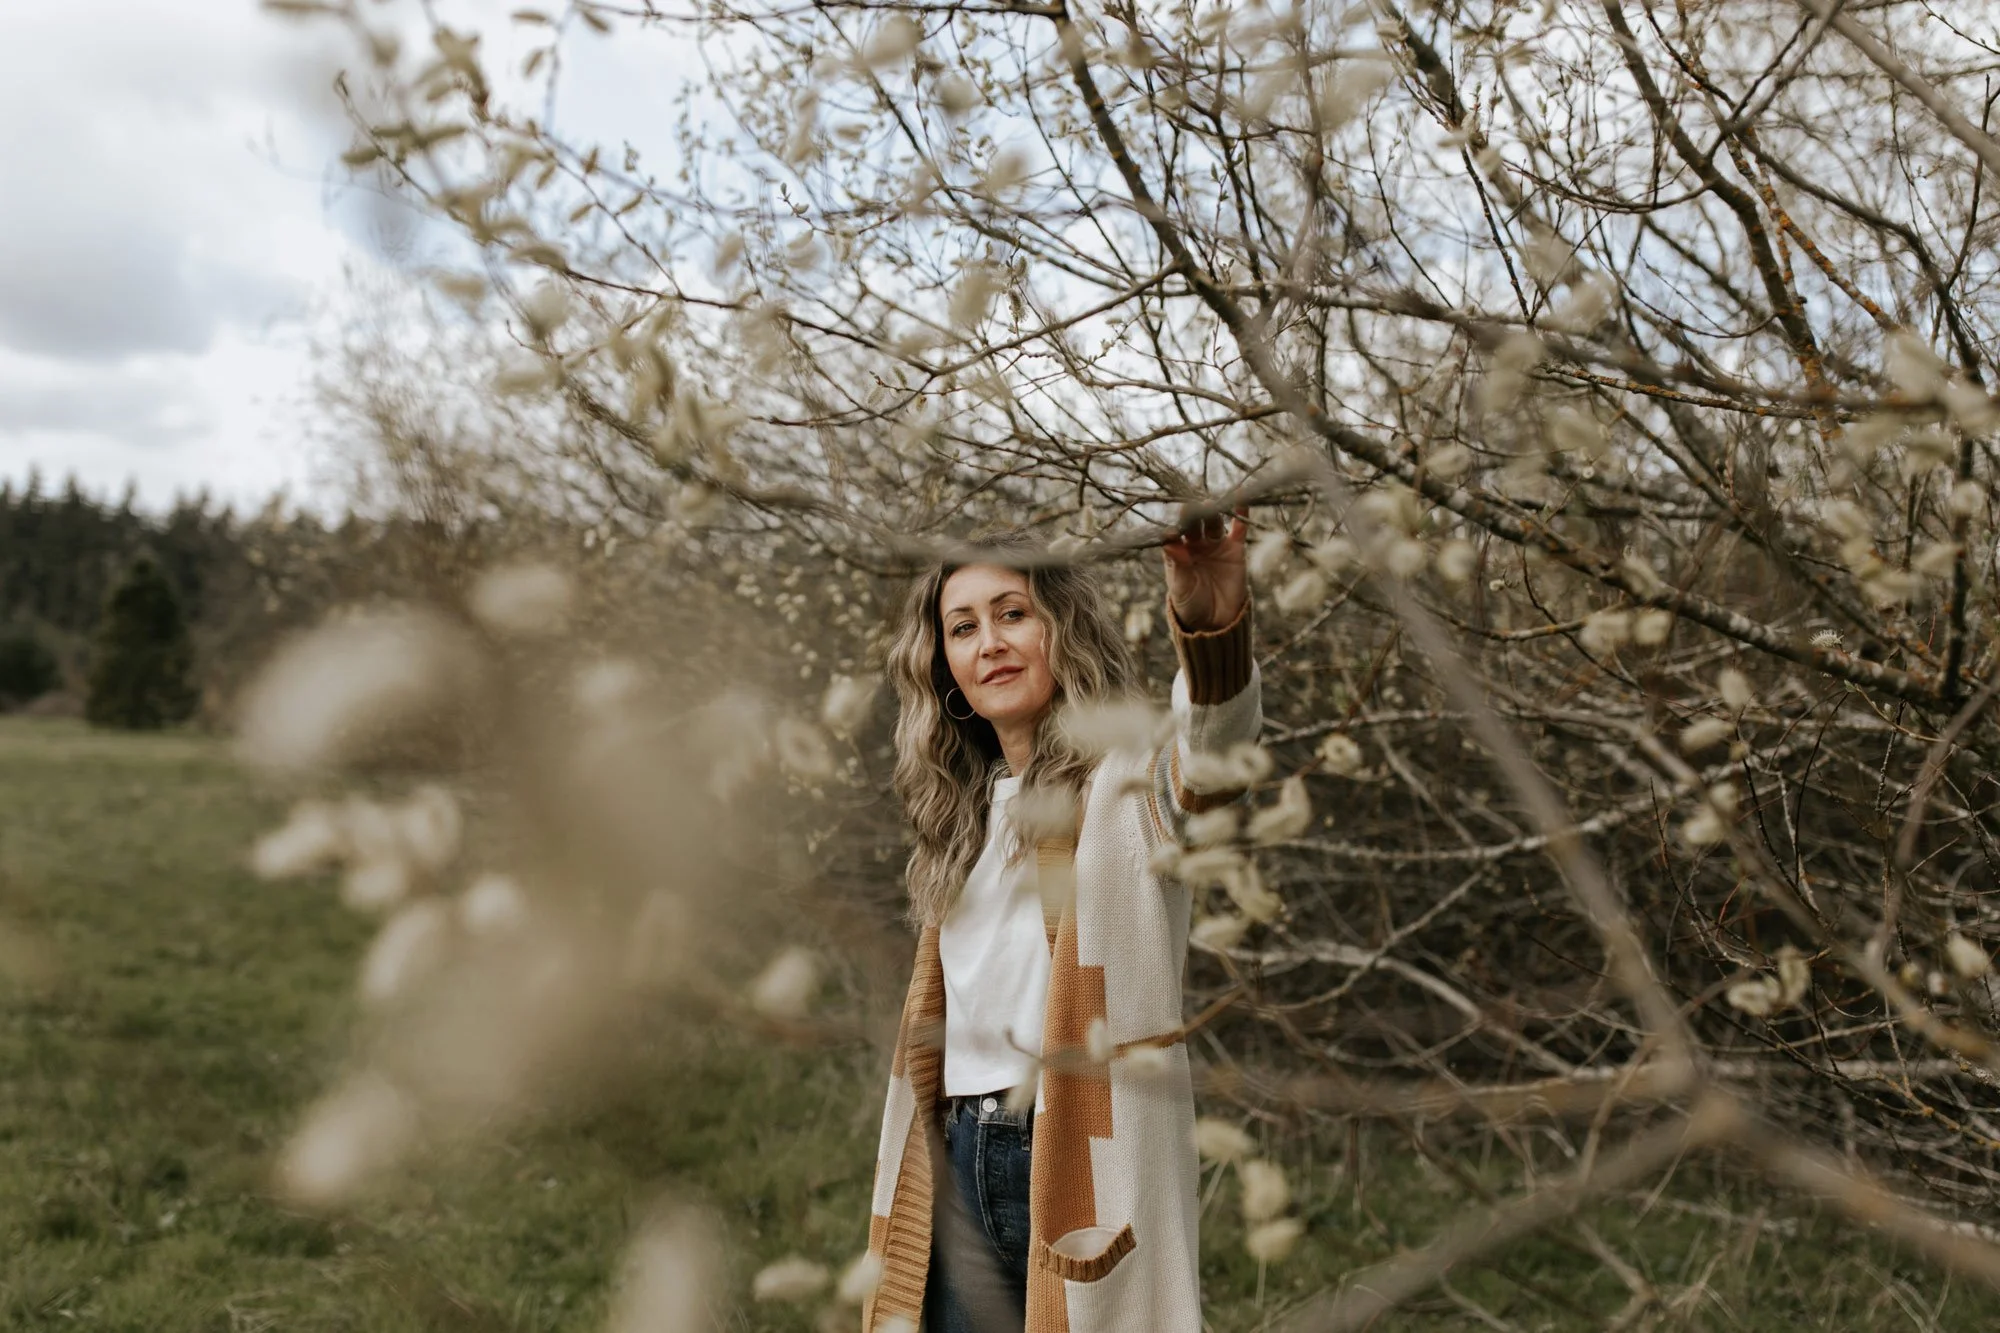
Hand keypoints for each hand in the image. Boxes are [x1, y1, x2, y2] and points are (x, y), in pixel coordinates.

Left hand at [1162, 506, 1247, 631]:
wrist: (1217, 622)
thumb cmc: (1191, 605)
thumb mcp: (1181, 587)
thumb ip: (1178, 565)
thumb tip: (1168, 543)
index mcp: (1176, 553)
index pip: (1174, 536)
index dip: (1174, 530)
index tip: (1173, 529)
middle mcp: (1194, 544)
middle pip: (1193, 525)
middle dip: (1193, 516)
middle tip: (1192, 508)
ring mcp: (1214, 544)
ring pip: (1213, 523)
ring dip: (1212, 513)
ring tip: (1211, 504)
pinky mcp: (1234, 548)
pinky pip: (1238, 529)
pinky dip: (1240, 513)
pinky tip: (1241, 498)